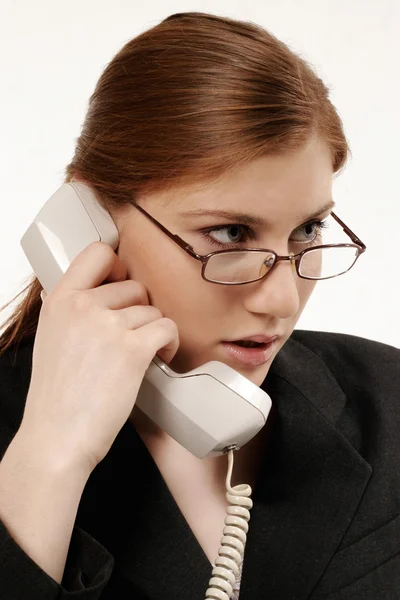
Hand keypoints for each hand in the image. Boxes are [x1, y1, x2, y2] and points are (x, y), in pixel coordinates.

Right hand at [21, 242, 178, 474]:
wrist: (57, 437)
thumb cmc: (56, 396)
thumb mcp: (50, 338)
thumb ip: (69, 311)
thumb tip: (87, 292)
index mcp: (60, 300)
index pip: (97, 252)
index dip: (118, 265)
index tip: (123, 282)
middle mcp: (83, 305)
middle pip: (134, 287)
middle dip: (139, 312)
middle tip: (134, 337)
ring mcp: (108, 325)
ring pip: (153, 311)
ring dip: (154, 332)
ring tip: (144, 355)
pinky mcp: (133, 349)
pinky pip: (167, 328)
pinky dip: (170, 344)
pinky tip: (160, 358)